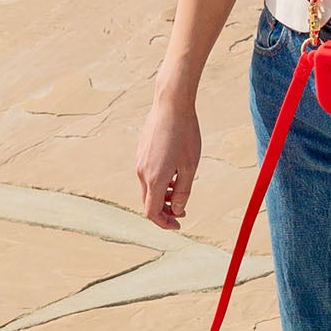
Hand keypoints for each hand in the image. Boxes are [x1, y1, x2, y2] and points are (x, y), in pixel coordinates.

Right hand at [136, 92, 202, 232]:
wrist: (171, 105)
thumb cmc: (185, 135)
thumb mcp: (190, 167)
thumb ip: (184, 192)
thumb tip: (178, 210)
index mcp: (155, 179)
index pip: (152, 212)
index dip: (164, 223)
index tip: (178, 225)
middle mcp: (142, 173)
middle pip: (149, 202)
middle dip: (165, 210)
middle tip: (182, 212)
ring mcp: (140, 162)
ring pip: (148, 188)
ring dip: (163, 196)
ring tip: (180, 190)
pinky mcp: (141, 153)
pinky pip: (147, 175)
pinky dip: (159, 182)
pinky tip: (174, 173)